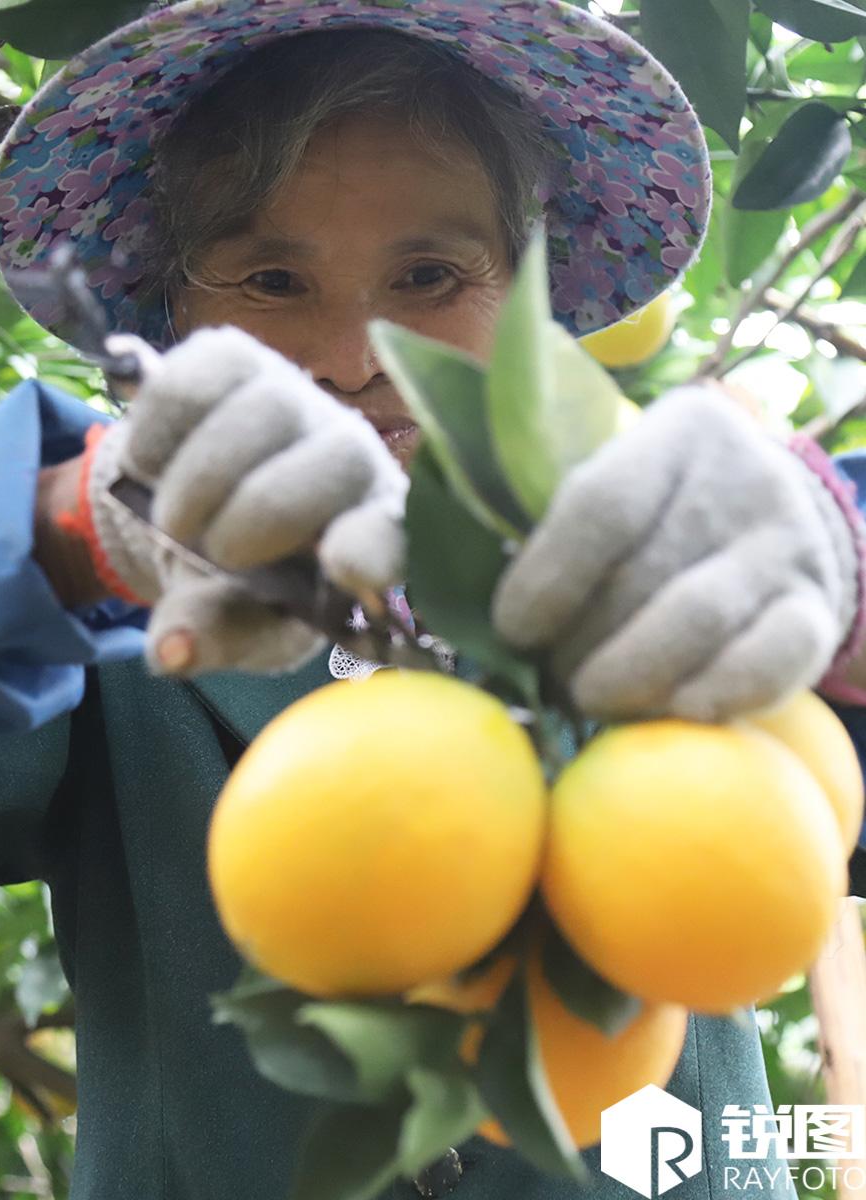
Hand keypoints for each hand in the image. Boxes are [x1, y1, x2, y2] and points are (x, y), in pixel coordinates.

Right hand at [85, 326, 406, 675]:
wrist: (198, 517)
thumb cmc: (241, 586)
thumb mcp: (231, 625)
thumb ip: (211, 637)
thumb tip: (170, 652)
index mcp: (372, 534)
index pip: (401, 529)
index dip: (376, 542)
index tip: (343, 567)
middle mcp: (351, 455)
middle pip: (336, 455)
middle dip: (261, 508)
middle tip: (211, 548)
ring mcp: (297, 399)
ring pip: (266, 405)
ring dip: (201, 472)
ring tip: (174, 520)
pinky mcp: (237, 361)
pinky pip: (199, 372)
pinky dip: (158, 425)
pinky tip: (147, 465)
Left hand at [491, 386, 859, 721]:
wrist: (778, 523)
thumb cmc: (658, 513)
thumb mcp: (612, 482)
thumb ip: (545, 516)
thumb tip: (439, 583)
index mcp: (679, 434)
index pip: (602, 505)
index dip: (546, 578)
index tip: (513, 630)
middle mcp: (744, 479)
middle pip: (642, 576)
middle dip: (580, 644)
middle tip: (547, 677)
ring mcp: (788, 545)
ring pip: (697, 621)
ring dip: (628, 676)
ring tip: (589, 698)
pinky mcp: (817, 611)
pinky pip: (766, 665)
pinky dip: (708, 696)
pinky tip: (666, 710)